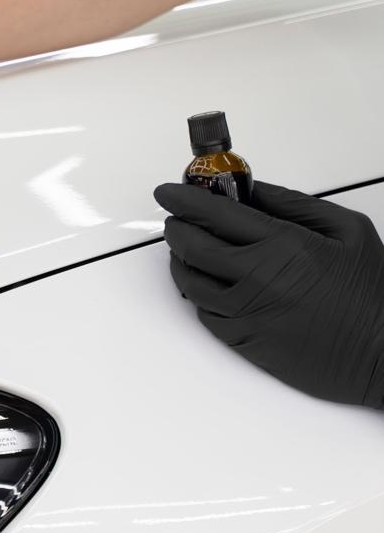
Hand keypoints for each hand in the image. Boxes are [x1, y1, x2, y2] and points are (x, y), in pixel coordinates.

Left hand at [154, 181, 383, 406]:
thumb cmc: (373, 295)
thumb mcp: (347, 230)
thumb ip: (293, 205)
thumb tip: (253, 191)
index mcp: (282, 245)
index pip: (214, 214)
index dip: (184, 199)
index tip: (169, 192)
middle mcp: (256, 278)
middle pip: (191, 247)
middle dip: (177, 228)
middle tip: (176, 219)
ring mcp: (245, 313)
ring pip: (190, 282)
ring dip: (180, 261)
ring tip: (186, 250)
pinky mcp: (243, 341)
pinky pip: (204, 314)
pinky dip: (198, 294)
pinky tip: (207, 284)